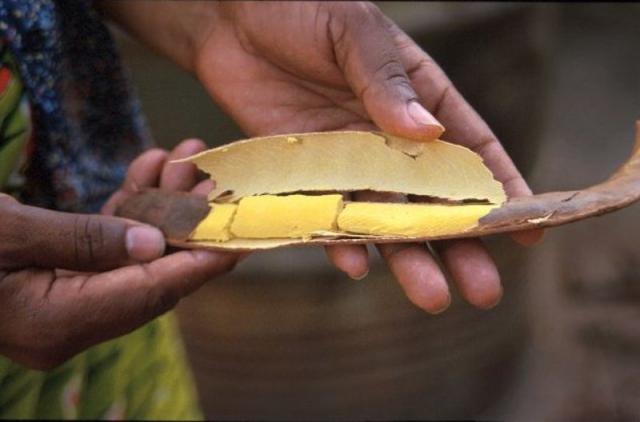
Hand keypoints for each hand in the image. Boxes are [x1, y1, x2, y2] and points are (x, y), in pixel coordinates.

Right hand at [0, 139, 237, 369]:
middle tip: (207, 173)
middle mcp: (70, 323)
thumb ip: (84, 241)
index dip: (201, 262)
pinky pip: (111, 247)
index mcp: (57, 322)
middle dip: (184, 219)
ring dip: (159, 203)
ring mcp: (67, 303)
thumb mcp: (6, 232)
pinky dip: (129, 209)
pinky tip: (146, 170)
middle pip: (152, 273)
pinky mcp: (62, 281)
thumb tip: (155, 244)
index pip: (151, 293)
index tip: (242, 238)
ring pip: (137, 255)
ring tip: (180, 156)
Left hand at [101, 1, 542, 312]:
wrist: (231, 18)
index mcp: (417, 100)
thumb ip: (386, 82)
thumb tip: (428, 133)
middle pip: (432, 201)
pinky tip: (357, 266)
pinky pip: (326, 217)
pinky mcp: (303, 175)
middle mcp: (387, 140)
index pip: (470, 150)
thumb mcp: (353, 34)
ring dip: (407, 258)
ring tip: (433, 298)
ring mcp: (346, 162)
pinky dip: (339, 242)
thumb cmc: (302, 9)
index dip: (500, 189)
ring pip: (384, 219)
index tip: (527, 228)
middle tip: (484, 290)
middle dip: (459, 245)